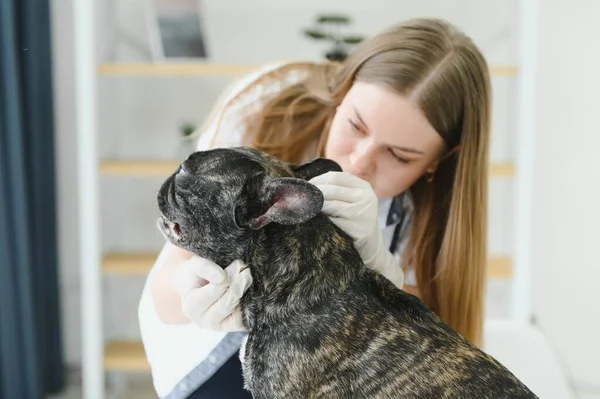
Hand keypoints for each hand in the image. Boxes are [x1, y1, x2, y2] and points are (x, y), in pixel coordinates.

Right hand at [173, 256, 251, 331]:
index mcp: (191, 306)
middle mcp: (203, 320)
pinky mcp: (231, 328)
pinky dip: (248, 307)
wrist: (196, 287)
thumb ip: (205, 268)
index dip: (229, 276)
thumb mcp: (195, 265)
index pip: (215, 290)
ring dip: (245, 294)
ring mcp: (218, 327)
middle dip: (239, 284)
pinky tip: (250, 292)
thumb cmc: (196, 275)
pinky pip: (243, 320)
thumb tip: (222, 277)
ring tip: (248, 278)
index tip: (238, 263)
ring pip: (236, 313)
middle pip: (227, 302)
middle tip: (247, 270)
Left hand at [309, 171, 404, 288]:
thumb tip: (305, 185)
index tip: (304, 187)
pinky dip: (321, 221)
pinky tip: (314, 223)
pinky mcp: (360, 230)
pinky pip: (333, 222)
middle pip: (331, 190)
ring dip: (314, 207)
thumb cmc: (354, 221)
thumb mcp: (351, 201)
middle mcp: (367, 197)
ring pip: (331, 205)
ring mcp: (364, 214)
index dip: (316, 180)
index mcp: (364, 187)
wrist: (371, 248)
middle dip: (312, 194)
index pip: (335, 177)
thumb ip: (335, 190)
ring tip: (303, 209)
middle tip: (298, 199)